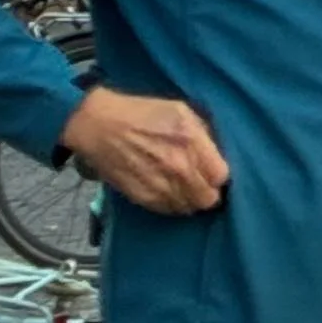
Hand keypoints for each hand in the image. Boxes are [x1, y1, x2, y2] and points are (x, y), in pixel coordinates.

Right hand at [59, 86, 228, 215]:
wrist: (99, 125)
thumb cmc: (143, 113)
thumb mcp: (182, 112)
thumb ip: (203, 134)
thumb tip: (217, 155)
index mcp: (191, 141)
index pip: (221, 176)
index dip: (219, 176)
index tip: (214, 173)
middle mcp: (178, 166)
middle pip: (207, 198)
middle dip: (208, 192)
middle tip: (202, 185)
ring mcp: (159, 184)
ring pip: (188, 208)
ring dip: (190, 201)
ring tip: (185, 190)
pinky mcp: (141, 196)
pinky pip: (167, 210)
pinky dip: (172, 205)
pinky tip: (170, 193)